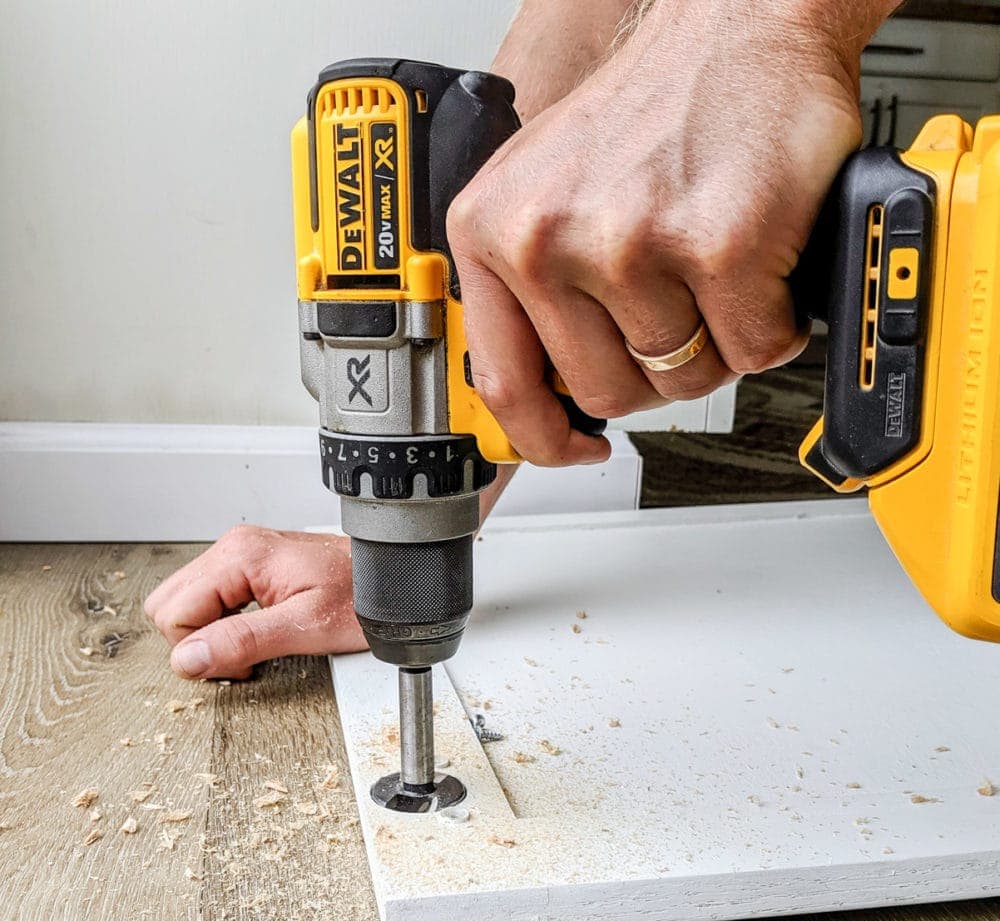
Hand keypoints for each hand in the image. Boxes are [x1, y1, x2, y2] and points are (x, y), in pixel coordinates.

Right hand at [144, 527, 366, 679]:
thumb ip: (244, 641)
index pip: (175, 612)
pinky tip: (253, 634)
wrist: (396, 576)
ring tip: (250, 648)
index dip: (197, 651)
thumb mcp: (306, 627)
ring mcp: (241, 554)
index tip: (235, 666)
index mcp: (242, 556)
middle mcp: (235, 548)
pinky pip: (210, 599)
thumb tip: (190, 659)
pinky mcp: (251, 566)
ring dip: (209, 634)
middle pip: (170, 604)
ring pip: (185, 602)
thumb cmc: (365, 594)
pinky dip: (222, 624)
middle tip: (240, 660)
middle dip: (196, 642)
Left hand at [449, 0, 886, 466]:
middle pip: (607, 393)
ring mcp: (631, 243)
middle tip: (676, 314)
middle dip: (654, 370)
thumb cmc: (651, 112)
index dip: (546, 438)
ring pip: (682, 379)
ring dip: (715, 344)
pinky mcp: (718, 247)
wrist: (742, 29)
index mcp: (493, 231)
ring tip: (715, 275)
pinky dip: (771, 325)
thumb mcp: (542, 193)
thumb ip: (527, 293)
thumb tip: (539, 396)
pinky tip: (760, 268)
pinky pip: (752, 351)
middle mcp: (549, 238)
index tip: (575, 446)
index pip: (504, 386)